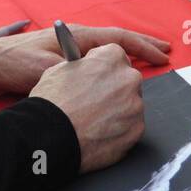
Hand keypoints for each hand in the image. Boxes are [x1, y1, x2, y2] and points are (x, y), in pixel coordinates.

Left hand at [0, 23, 168, 97]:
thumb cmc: (12, 63)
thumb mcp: (43, 70)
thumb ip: (69, 74)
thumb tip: (91, 81)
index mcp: (76, 36)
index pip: (117, 38)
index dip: (142, 46)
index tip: (162, 56)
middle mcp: (76, 39)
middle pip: (117, 40)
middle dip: (143, 45)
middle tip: (166, 51)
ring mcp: (70, 48)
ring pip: (108, 49)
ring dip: (130, 53)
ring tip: (150, 57)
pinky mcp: (62, 60)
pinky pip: (96, 59)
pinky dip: (113, 62)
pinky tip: (118, 71)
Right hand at [30, 43, 144, 172]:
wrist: (53, 134)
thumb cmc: (53, 102)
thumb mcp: (60, 70)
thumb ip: (81, 66)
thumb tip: (84, 69)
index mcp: (111, 57)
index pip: (115, 56)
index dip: (102, 69)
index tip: (95, 77)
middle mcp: (128, 78)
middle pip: (126, 80)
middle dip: (114, 89)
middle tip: (94, 101)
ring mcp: (135, 104)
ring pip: (130, 104)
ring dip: (117, 110)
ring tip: (94, 120)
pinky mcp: (137, 128)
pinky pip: (131, 126)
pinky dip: (118, 130)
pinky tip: (99, 133)